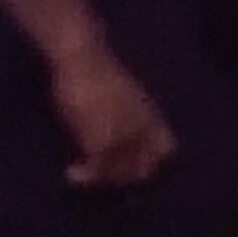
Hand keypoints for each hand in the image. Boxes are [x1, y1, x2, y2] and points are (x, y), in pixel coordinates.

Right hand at [50, 46, 176, 188]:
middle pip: (144, 167)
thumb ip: (126, 114)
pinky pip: (98, 168)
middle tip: (101, 175)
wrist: (81, 57)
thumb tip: (120, 133)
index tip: (130, 166)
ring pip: (121, 172)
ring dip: (102, 179)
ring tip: (83, 177)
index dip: (151, 161)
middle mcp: (142, 128)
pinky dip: (85, 177)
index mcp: (150, 114)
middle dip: (124, 176)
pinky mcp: (101, 140)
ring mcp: (124, 136)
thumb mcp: (121, 94)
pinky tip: (71, 174)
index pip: (166, 149)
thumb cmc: (96, 70)